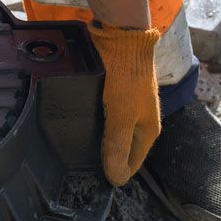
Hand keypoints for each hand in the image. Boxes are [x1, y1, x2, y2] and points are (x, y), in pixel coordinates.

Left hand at [87, 21, 160, 186]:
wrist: (122, 39)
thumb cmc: (126, 77)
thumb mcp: (120, 115)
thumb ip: (117, 145)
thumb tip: (116, 178)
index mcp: (148, 130)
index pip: (133, 163)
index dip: (115, 173)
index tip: (93, 181)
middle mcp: (139, 120)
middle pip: (121, 148)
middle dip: (104, 158)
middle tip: (78, 167)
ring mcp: (126, 107)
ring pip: (110, 131)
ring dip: (96, 140)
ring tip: (72, 149)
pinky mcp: (113, 95)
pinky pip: (102, 115)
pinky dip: (90, 122)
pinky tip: (73, 124)